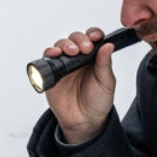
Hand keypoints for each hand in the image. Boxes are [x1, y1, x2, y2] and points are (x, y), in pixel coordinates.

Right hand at [43, 27, 116, 143]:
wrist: (84, 122)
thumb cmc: (98, 102)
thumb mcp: (106, 82)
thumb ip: (105, 63)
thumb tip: (108, 44)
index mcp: (93, 57)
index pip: (92, 39)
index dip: (93, 34)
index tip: (96, 37)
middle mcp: (78, 58)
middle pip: (75, 39)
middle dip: (79, 39)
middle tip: (84, 48)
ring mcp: (64, 64)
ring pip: (60, 45)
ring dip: (64, 44)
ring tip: (71, 52)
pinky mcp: (51, 73)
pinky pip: (47, 59)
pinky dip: (49, 53)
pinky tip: (55, 54)